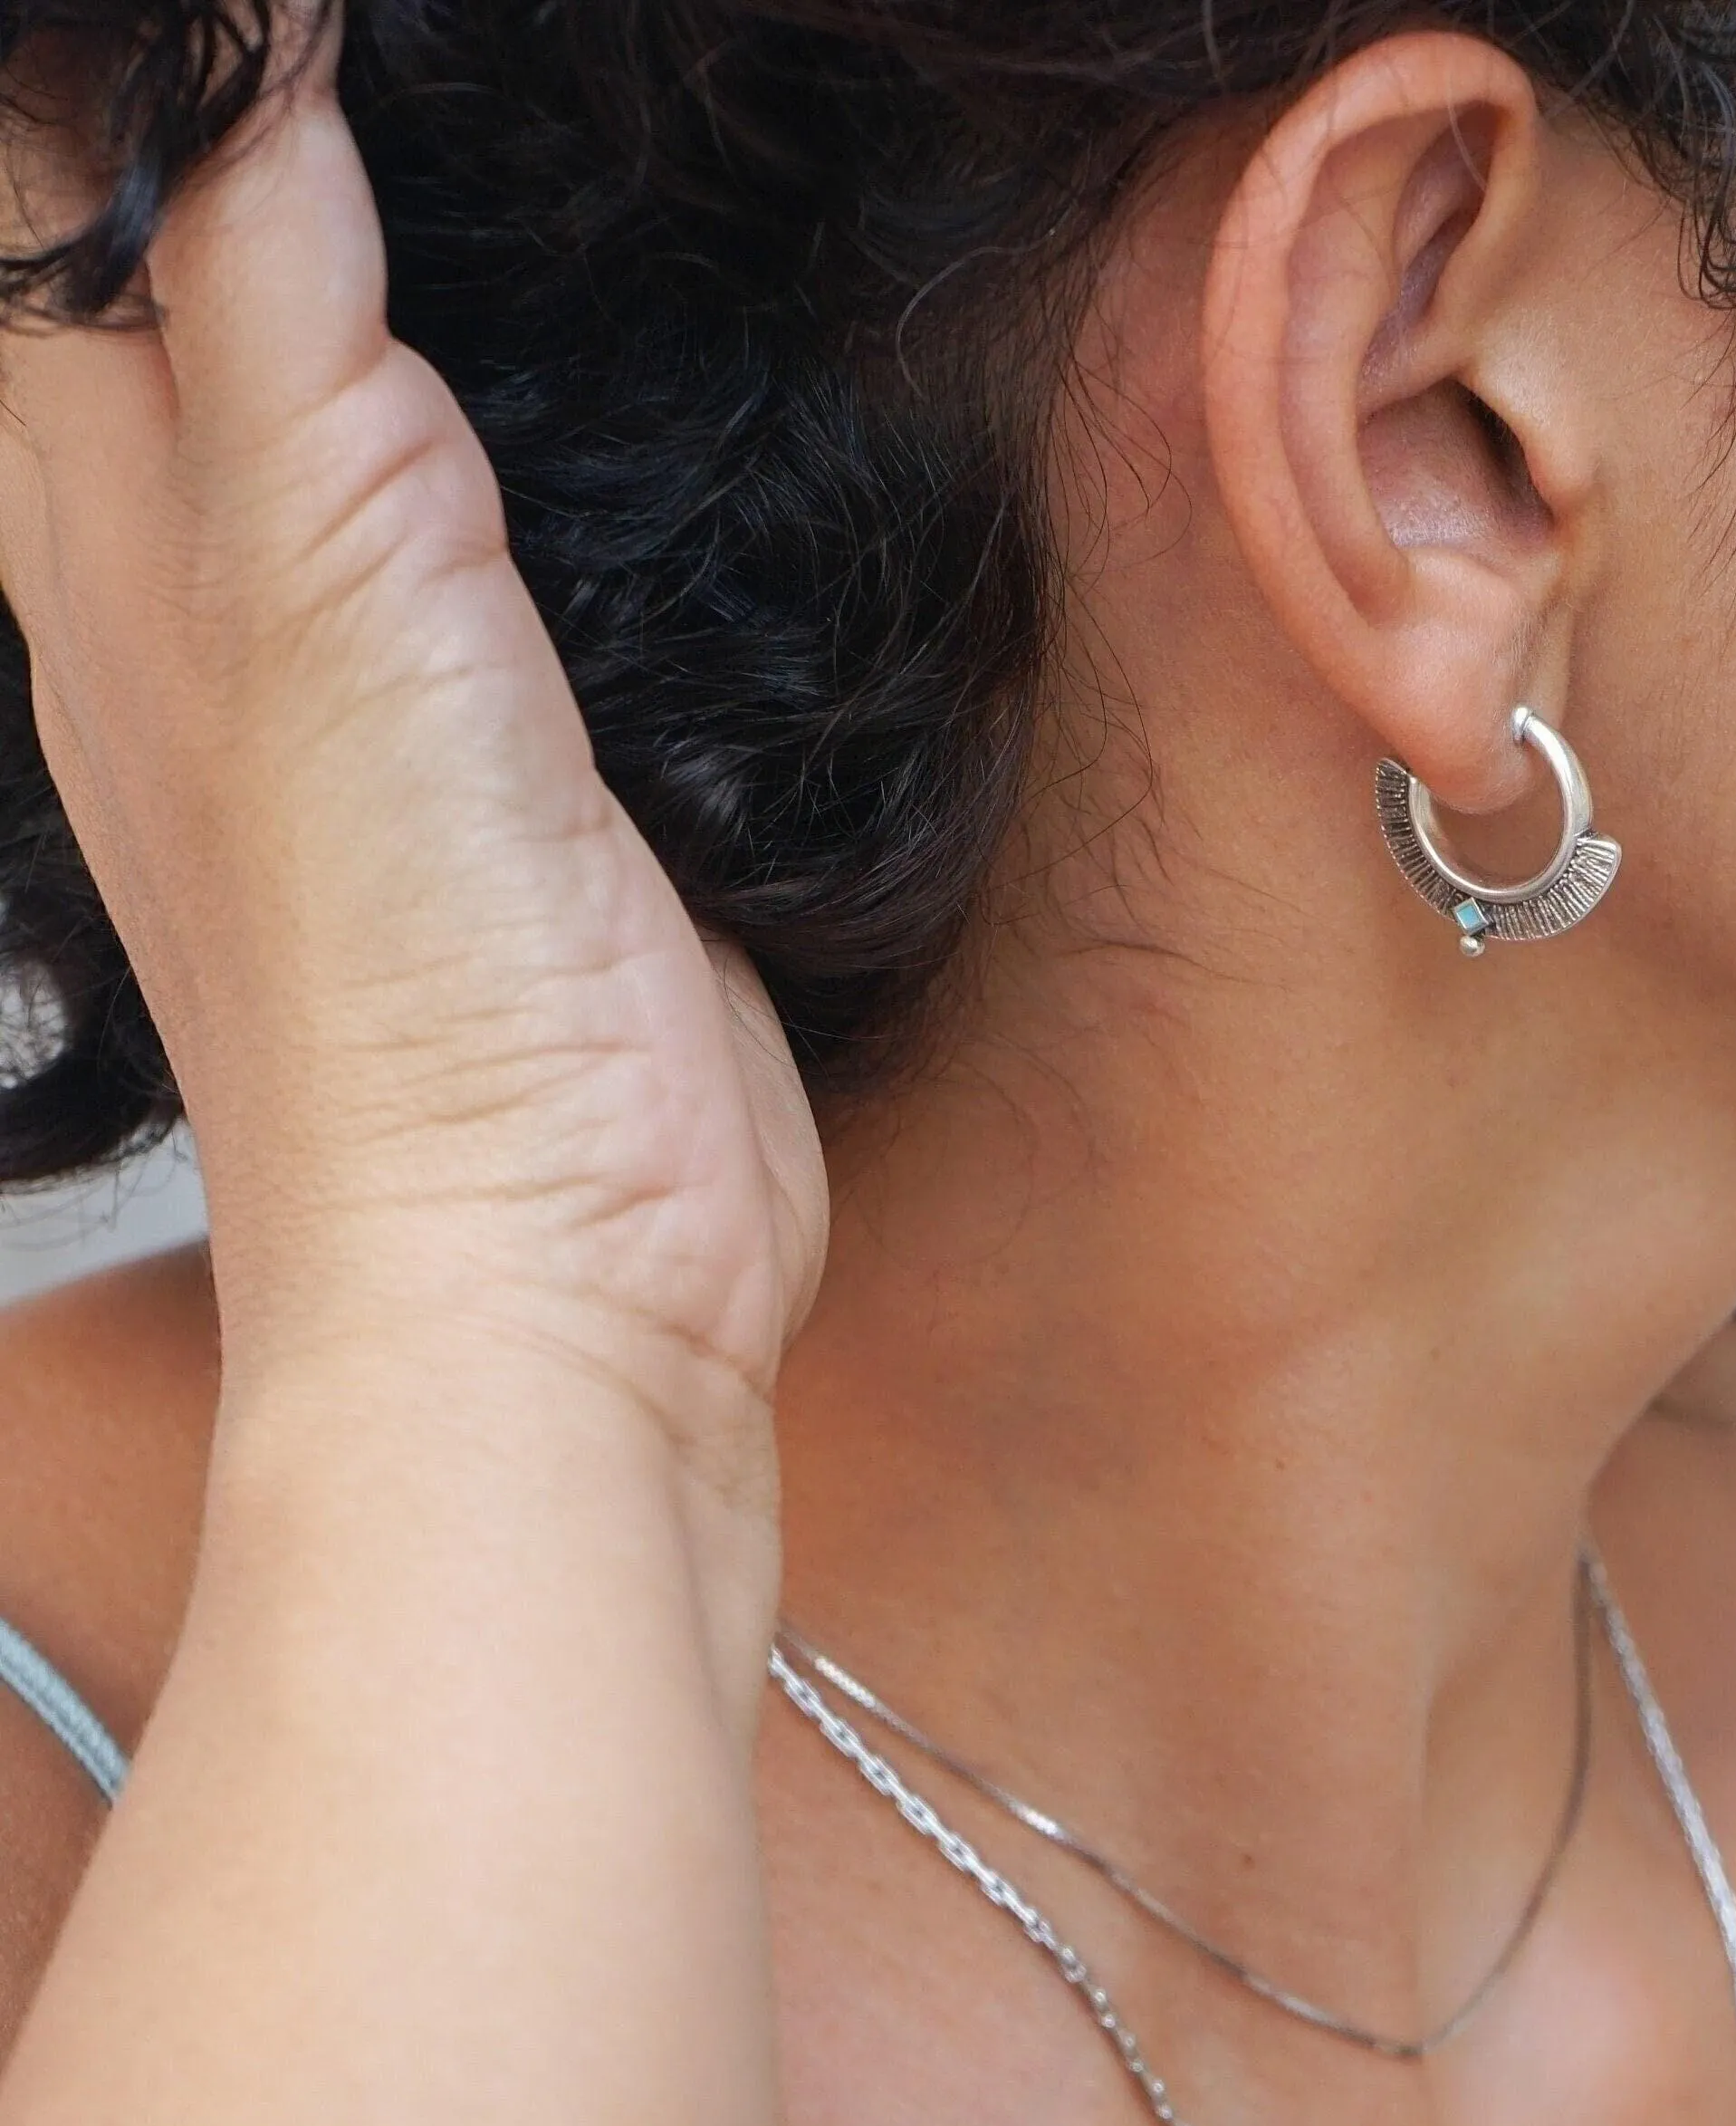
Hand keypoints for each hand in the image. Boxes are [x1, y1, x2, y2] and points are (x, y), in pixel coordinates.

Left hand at [0, 24, 826, 1579]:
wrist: (550, 1274)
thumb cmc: (402, 1004)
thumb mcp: (323, 606)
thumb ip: (273, 328)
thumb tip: (241, 70)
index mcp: (112, 533)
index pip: (43, 221)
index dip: (112, 90)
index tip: (215, 42)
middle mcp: (215, 584)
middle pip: (135, 283)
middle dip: (195, 135)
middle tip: (297, 79)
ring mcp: (383, 673)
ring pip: (315, 388)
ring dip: (340, 250)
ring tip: (400, 153)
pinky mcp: (541, 749)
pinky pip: (498, 530)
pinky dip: (509, 419)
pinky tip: (567, 380)